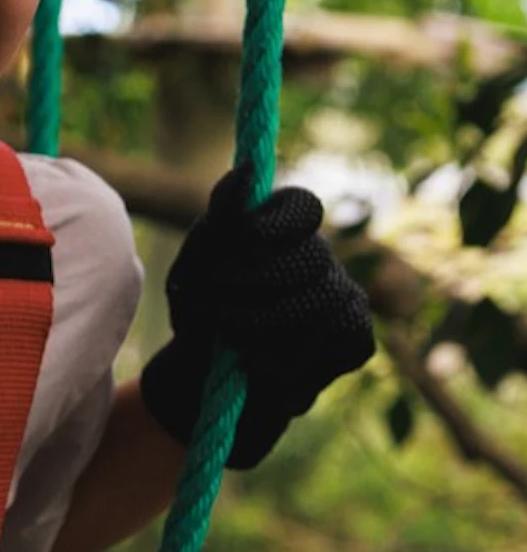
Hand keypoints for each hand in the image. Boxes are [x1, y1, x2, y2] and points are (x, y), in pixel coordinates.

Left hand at [139, 163, 374, 468]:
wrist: (203, 381)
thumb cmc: (199, 312)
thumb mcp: (194, 265)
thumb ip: (220, 218)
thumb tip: (248, 170)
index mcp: (282, 228)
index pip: (301, 205)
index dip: (271, 225)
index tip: (237, 244)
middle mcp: (321, 255)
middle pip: (310, 256)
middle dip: (254, 286)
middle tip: (215, 313)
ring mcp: (346, 295)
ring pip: (322, 300)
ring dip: (265, 326)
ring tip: (231, 344)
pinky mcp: (357, 338)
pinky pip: (338, 338)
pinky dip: (291, 358)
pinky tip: (262, 366)